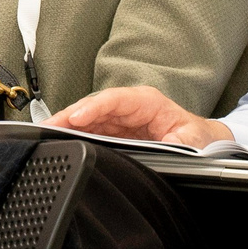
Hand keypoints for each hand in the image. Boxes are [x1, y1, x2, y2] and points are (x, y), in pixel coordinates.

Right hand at [46, 86, 232, 148]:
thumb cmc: (196, 138)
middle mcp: (129, 107)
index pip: (115, 100)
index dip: (94, 107)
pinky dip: (74, 135)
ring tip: (45, 135)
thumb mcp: (191, 142)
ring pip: (88, 118)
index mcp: (148, 102)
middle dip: (70, 116)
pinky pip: (90, 130)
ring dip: (67, 126)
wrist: (202, 144)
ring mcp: (119, 118)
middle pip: (94, 107)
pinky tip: (58, 141)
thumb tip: (161, 148)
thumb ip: (175, 144)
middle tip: (48, 128)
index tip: (75, 117)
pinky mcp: (114, 131)